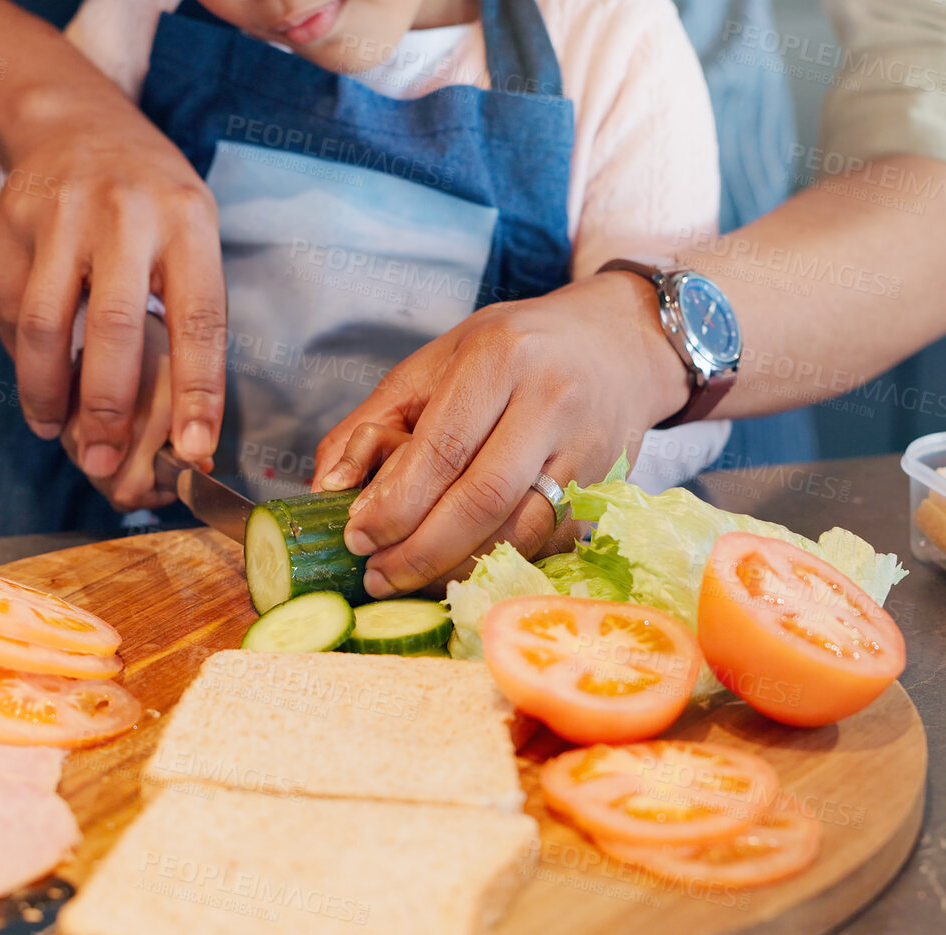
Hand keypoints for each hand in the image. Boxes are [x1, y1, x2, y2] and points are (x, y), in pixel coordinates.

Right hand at [0, 81, 226, 475]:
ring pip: (43, 324)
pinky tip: (35, 383)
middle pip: (112, 327)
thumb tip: (191, 424)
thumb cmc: (151, 197)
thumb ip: (191, 313)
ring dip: (46, 392)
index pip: (198, 319)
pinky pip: (9, 309)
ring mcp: (60, 216)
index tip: (194, 450)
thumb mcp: (193, 232)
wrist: (75, 124)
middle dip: (107, 407)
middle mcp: (124, 215)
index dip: (196, 391)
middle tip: (104, 461)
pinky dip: (20, 358)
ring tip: (55, 431)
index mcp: (186, 221)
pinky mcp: (11, 225)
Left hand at [313, 272, 690, 596]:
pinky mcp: (607, 485)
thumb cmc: (512, 351)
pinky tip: (459, 569)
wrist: (619, 343)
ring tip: (409, 580)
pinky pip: (545, 540)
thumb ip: (374, 421)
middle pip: (481, 499)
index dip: (395, 504)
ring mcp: (587, 446)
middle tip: (377, 574)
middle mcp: (550, 399)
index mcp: (498, 357)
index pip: (441, 448)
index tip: (356, 536)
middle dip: (420, 550)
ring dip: (457, 567)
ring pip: (519, 530)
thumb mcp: (436, 362)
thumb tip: (326, 488)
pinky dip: (496, 562)